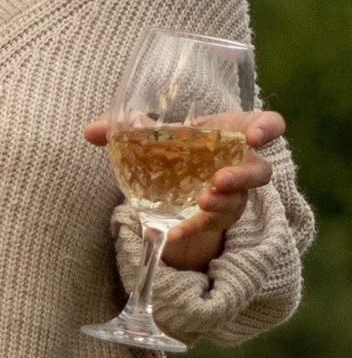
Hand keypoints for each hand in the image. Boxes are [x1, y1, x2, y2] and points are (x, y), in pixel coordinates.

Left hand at [84, 107, 284, 266]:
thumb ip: (126, 129)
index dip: (268, 128)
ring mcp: (232, 195)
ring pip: (239, 201)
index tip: (256, 134)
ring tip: (203, 201)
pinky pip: (210, 226)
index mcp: (231, 132)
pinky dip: (191, 228)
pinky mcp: (217, 219)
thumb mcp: (156, 136)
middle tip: (222, 177)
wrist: (174, 184)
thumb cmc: (177, 148)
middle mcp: (239, 164)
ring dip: (222, 202)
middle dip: (245, 174)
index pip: (265, 125)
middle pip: (260, 170)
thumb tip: (91, 130)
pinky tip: (173, 232)